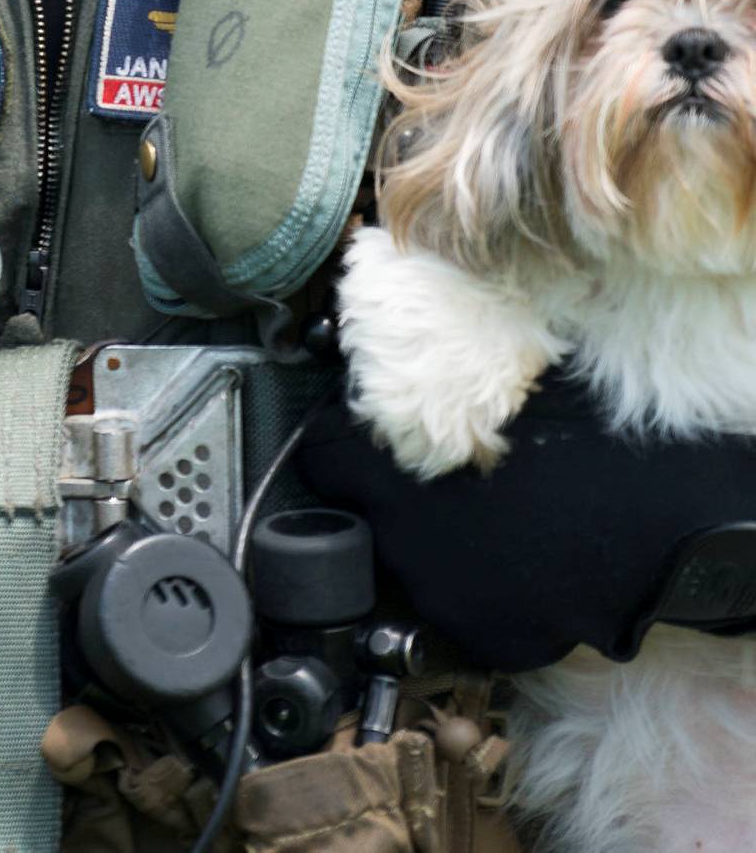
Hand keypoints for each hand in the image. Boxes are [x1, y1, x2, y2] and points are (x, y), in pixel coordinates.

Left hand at [298, 365, 755, 670]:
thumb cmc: (590, 430)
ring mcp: (444, 599)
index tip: (365, 436)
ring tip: (494, 519)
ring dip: (437, 545)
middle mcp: (402, 540)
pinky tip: (523, 563)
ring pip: (412, 567)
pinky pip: (464, 614)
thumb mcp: (496, 376)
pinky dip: (484, 591)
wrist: (670, 519)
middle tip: (442, 475)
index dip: (344, 442)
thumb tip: (385, 350)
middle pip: (364, 514)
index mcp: (391, 466)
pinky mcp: (488, 641)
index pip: (320, 457)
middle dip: (391, 495)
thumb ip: (426, 375)